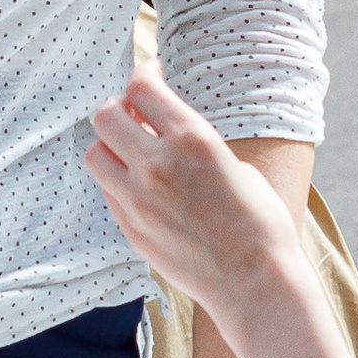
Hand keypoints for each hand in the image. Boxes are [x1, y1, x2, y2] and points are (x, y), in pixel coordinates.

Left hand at [84, 72, 303, 316]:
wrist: (255, 283)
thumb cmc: (261, 224)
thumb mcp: (235, 165)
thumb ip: (194, 146)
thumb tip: (170, 136)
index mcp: (191, 140)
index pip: (142, 87)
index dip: (144, 74)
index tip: (152, 75)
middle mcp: (156, 165)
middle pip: (106, 115)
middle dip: (120, 107)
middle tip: (137, 114)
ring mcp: (137, 200)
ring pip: (95, 154)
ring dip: (111, 145)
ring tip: (134, 151)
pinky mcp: (130, 229)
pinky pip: (108, 190)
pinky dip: (118, 179)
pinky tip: (141, 185)